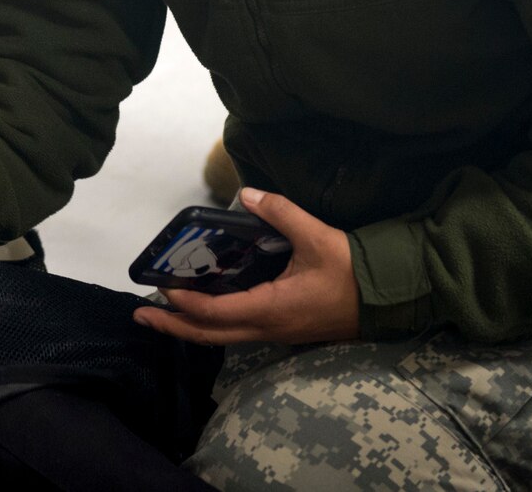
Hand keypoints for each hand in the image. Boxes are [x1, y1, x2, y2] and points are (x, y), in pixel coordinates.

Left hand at [132, 188, 361, 345]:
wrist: (391, 298)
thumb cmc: (353, 271)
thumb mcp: (317, 236)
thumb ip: (280, 213)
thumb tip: (248, 194)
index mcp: (272, 309)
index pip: (215, 312)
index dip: (185, 302)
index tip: (161, 287)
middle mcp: (268, 328)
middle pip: (209, 335)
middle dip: (173, 325)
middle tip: (140, 314)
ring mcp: (277, 333)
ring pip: (224, 337)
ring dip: (190, 326)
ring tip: (163, 312)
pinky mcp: (285, 330)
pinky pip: (239, 332)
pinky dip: (214, 324)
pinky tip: (204, 309)